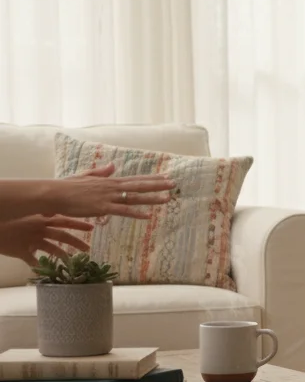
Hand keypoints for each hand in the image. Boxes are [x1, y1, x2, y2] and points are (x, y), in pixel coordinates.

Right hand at [0, 215, 94, 264]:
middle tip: (89, 249)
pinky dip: (40, 268)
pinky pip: (33, 262)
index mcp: (41, 218)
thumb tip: (51, 214)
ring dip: (64, 256)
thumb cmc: (7, 217)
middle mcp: (39, 228)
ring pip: (52, 249)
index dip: (78, 223)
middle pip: (63, 236)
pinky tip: (46, 273)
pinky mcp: (21, 251)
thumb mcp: (25, 212)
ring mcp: (31, 240)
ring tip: (72, 262)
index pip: (64, 219)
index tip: (92, 226)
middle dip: (77, 242)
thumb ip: (39, 215)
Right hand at [48, 164, 175, 218]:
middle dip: (157, 185)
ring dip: (152, 198)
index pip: (134, 179)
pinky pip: (122, 211)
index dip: (151, 178)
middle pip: (139, 185)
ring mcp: (108, 197)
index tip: (165, 177)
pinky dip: (136, 213)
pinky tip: (147, 216)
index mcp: (109, 181)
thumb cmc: (67, 187)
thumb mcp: (85, 176)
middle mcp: (111, 187)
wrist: (54, 194)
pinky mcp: (102, 208)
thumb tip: (113, 166)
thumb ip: (101, 172)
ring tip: (168, 198)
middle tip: (174, 184)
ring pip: (135, 197)